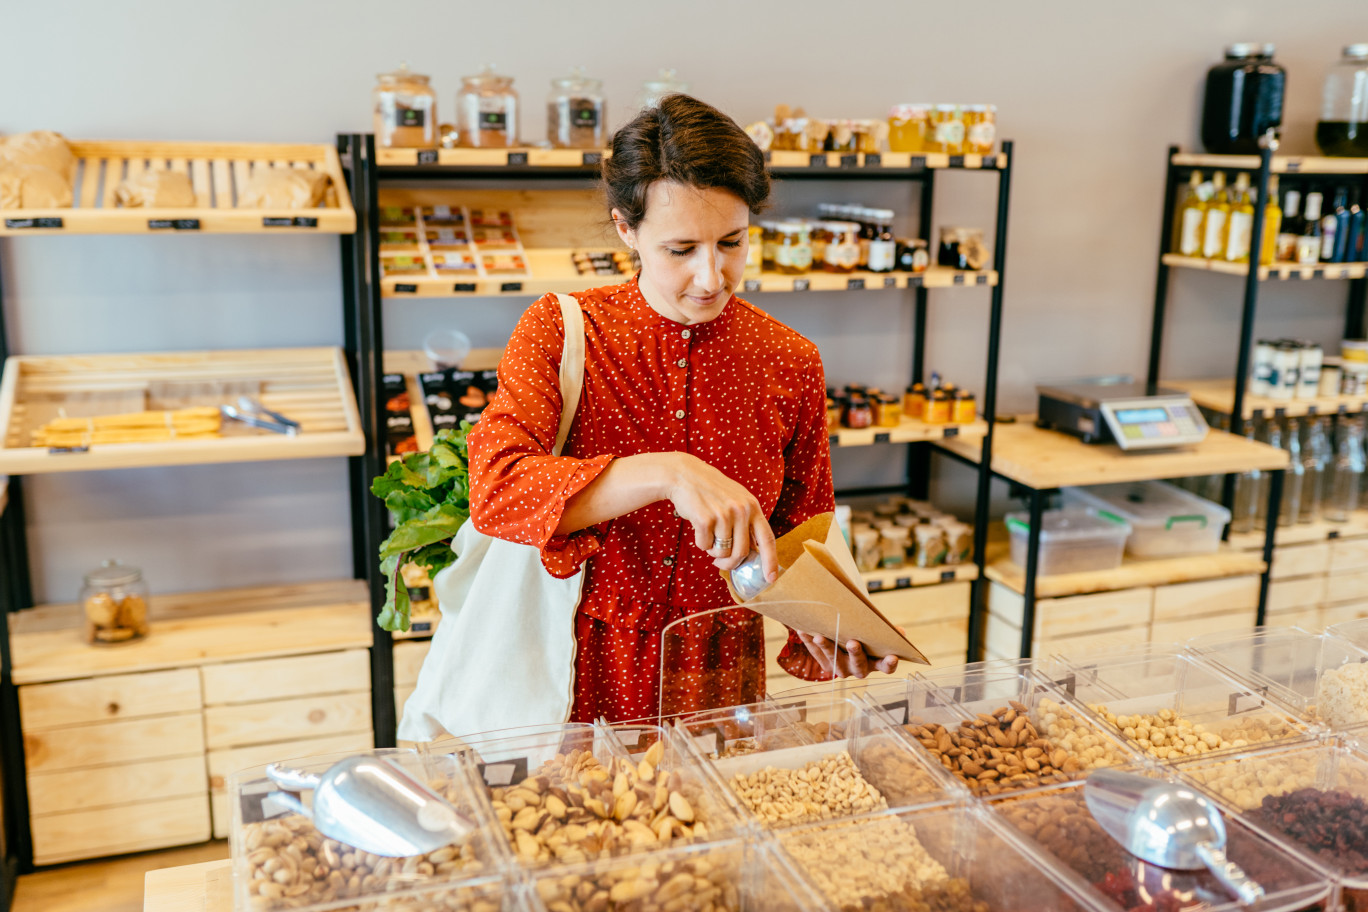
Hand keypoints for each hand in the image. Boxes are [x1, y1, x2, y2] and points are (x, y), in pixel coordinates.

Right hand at [664, 453, 777, 575]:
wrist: (685, 476)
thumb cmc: (711, 492)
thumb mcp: (736, 501)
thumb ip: (746, 523)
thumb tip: (752, 554)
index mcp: (752, 507)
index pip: (767, 539)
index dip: (770, 561)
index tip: (770, 578)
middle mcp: (741, 510)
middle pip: (741, 553)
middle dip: (730, 563)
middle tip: (720, 562)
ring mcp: (724, 514)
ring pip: (722, 552)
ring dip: (713, 551)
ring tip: (708, 535)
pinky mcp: (706, 519)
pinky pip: (705, 546)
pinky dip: (700, 542)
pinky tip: (698, 527)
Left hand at [796, 631, 898, 678]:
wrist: (845, 637)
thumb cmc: (865, 634)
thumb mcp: (876, 632)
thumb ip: (886, 631)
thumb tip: (900, 631)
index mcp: (876, 662)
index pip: (885, 667)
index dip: (889, 663)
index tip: (892, 656)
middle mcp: (858, 669)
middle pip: (858, 664)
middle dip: (856, 654)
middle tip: (853, 643)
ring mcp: (841, 668)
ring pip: (835, 661)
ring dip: (828, 649)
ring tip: (820, 637)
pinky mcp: (825, 664)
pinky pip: (816, 654)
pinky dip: (809, 642)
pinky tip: (803, 630)